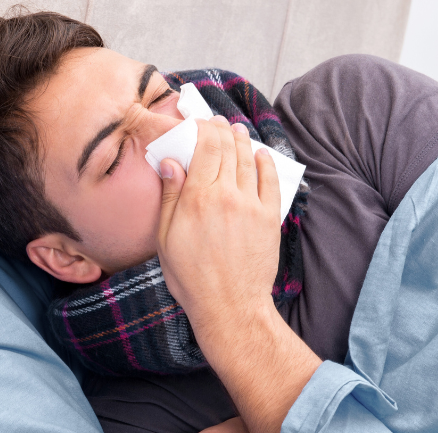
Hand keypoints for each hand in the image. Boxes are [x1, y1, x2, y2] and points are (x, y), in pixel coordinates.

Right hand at [155, 118, 282, 350]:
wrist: (229, 306)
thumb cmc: (192, 278)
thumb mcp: (166, 238)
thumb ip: (170, 196)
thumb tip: (171, 162)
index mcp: (198, 198)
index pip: (205, 147)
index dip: (203, 129)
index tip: (199, 123)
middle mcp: (227, 195)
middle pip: (227, 149)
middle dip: (222, 130)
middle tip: (217, 122)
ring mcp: (252, 205)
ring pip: (248, 161)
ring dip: (242, 141)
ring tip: (237, 130)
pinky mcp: (270, 218)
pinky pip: (270, 181)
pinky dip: (266, 163)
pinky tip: (260, 155)